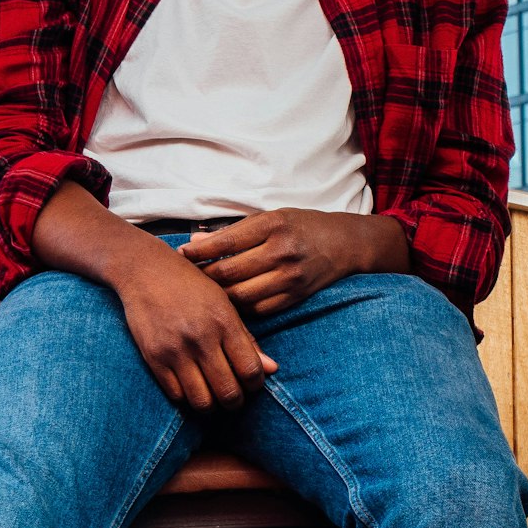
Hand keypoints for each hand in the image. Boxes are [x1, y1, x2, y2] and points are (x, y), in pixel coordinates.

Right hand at [113, 240, 277, 411]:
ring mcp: (175, 350)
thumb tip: (271, 369)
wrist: (145, 270)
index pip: (250, 370)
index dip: (255, 385)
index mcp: (224, 322)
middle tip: (233, 396)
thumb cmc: (190, 285)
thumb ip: (246, 338)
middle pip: (228, 392)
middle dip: (235, 401)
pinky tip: (190, 387)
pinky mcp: (153, 357)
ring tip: (212, 396)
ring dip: (211, 405)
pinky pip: (176, 395)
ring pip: (202, 401)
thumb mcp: (223, 303)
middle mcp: (201, 338)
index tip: (251, 383)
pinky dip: (187, 398)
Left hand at [177, 209, 408, 316]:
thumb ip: (233, 232)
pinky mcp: (295, 297)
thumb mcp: (270, 218)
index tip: (182, 254)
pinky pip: (257, 309)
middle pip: (230, 273)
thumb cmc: (301, 226)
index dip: (200, 252)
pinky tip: (228, 304)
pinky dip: (239, 308)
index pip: (226, 242)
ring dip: (219, 296)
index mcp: (273, 225)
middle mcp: (282, 251)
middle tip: (188, 279)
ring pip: (240, 296)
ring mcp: (290, 278)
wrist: (345, 244)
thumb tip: (194, 243)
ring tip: (204, 293)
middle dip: (204, 277)